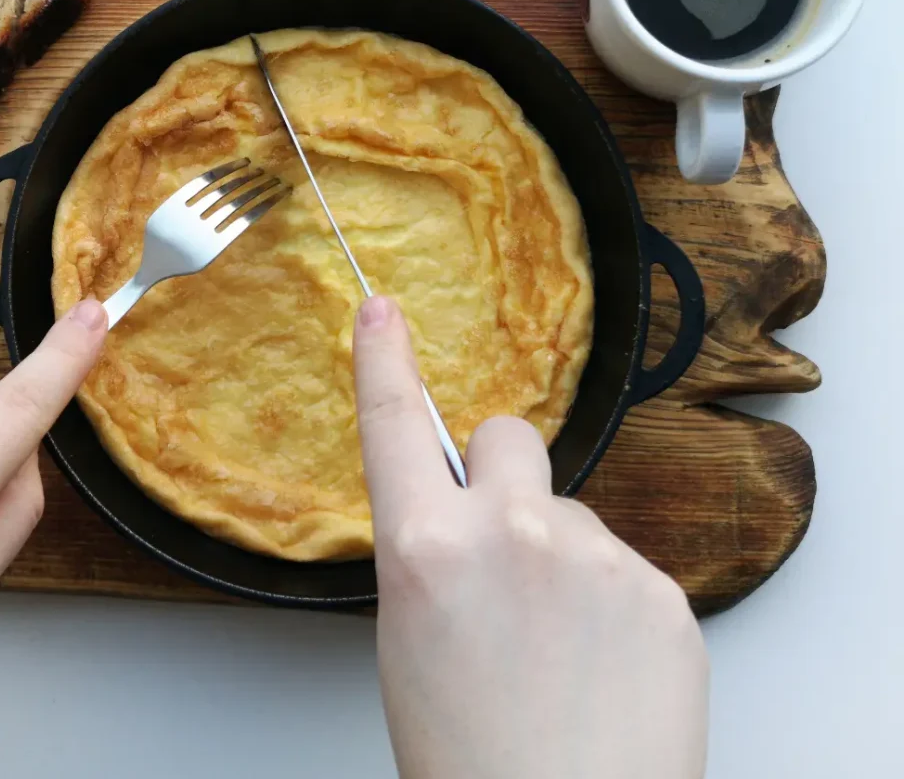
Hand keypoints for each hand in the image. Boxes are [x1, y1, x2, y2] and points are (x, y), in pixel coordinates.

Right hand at [354, 296, 707, 778]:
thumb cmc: (468, 760)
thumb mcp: (410, 640)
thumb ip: (433, 554)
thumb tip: (461, 515)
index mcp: (427, 549)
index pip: (395, 425)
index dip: (383, 359)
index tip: (382, 309)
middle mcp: (511, 532)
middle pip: (507, 437)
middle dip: (501, 477)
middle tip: (504, 549)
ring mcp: (595, 556)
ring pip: (567, 511)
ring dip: (559, 554)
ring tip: (559, 645)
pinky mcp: (661, 588)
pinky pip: (621, 561)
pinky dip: (610, 600)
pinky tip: (602, 664)